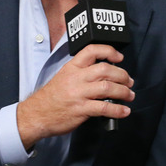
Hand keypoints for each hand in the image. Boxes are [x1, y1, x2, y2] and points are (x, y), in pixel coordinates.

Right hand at [16, 44, 134, 148]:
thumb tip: (105, 74)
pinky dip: (118, 110)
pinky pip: (104, 107)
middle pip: (105, 69)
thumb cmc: (51, 97)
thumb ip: (82, 73)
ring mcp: (79, 94)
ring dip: (124, 92)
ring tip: (129, 95)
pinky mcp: (81, 109)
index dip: (109, 51)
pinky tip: (124, 111)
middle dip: (122, 75)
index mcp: (72, 68)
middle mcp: (76, 78)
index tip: (119, 57)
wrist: (36, 114)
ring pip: (107, 87)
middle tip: (129, 81)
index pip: (91, 51)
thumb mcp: (64, 77)